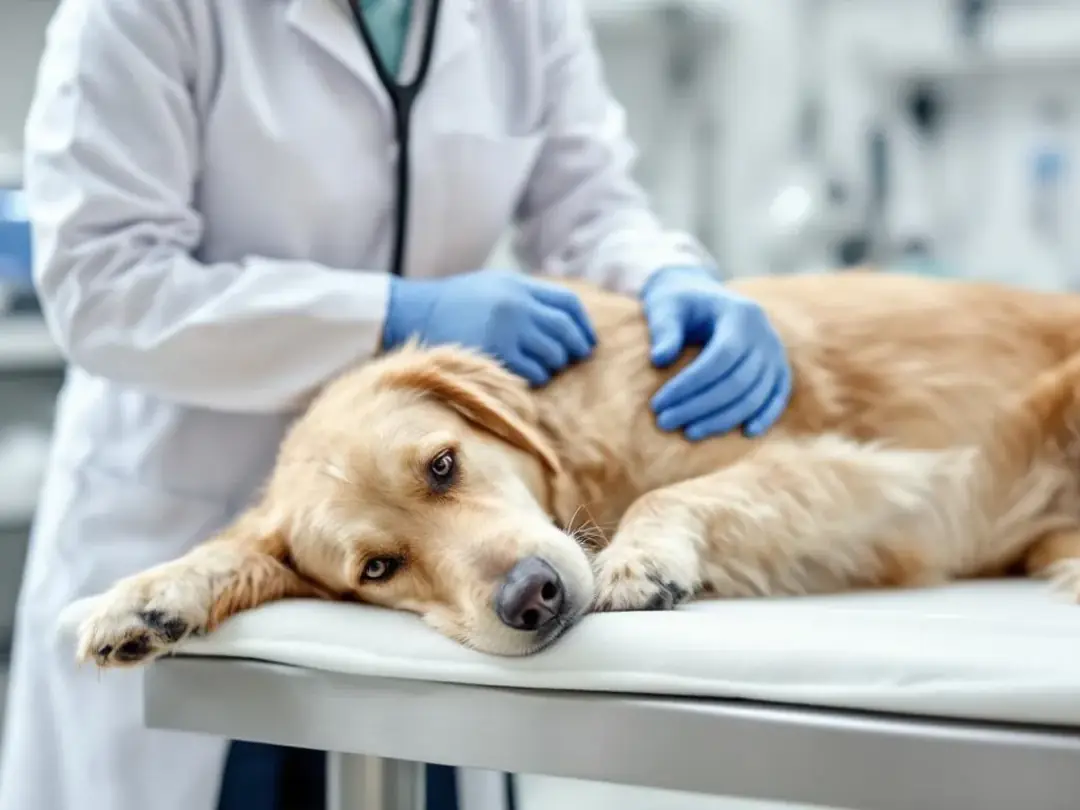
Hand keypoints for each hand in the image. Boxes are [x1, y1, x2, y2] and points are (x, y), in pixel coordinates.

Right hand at [382, 270, 595, 385]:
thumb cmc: (456, 304)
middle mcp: (517, 306)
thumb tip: (566, 319)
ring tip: (542, 367)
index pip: (568, 304)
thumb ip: (528, 298)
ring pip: (551, 357)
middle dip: (573, 349)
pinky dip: (535, 378)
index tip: (586, 340)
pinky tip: (527, 377)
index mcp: (520, 286)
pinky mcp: (495, 356)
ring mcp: (506, 332)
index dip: (583, 325)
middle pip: (564, 332)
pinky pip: (532, 374)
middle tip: (572, 359)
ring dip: (552, 366)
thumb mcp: (494, 286)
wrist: (414, 313)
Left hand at [642, 266, 790, 440]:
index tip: (658, 404)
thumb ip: (664, 331)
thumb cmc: (678, 303)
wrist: (701, 295)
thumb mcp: (665, 307)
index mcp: (740, 313)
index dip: (689, 385)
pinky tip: (746, 433)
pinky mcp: (779, 367)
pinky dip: (765, 416)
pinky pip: (777, 395)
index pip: (719, 358)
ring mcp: (775, 351)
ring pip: (755, 394)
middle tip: (665, 422)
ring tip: (689, 432)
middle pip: (737, 381)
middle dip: (700, 407)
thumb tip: (659, 359)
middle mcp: (764, 332)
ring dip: (723, 419)